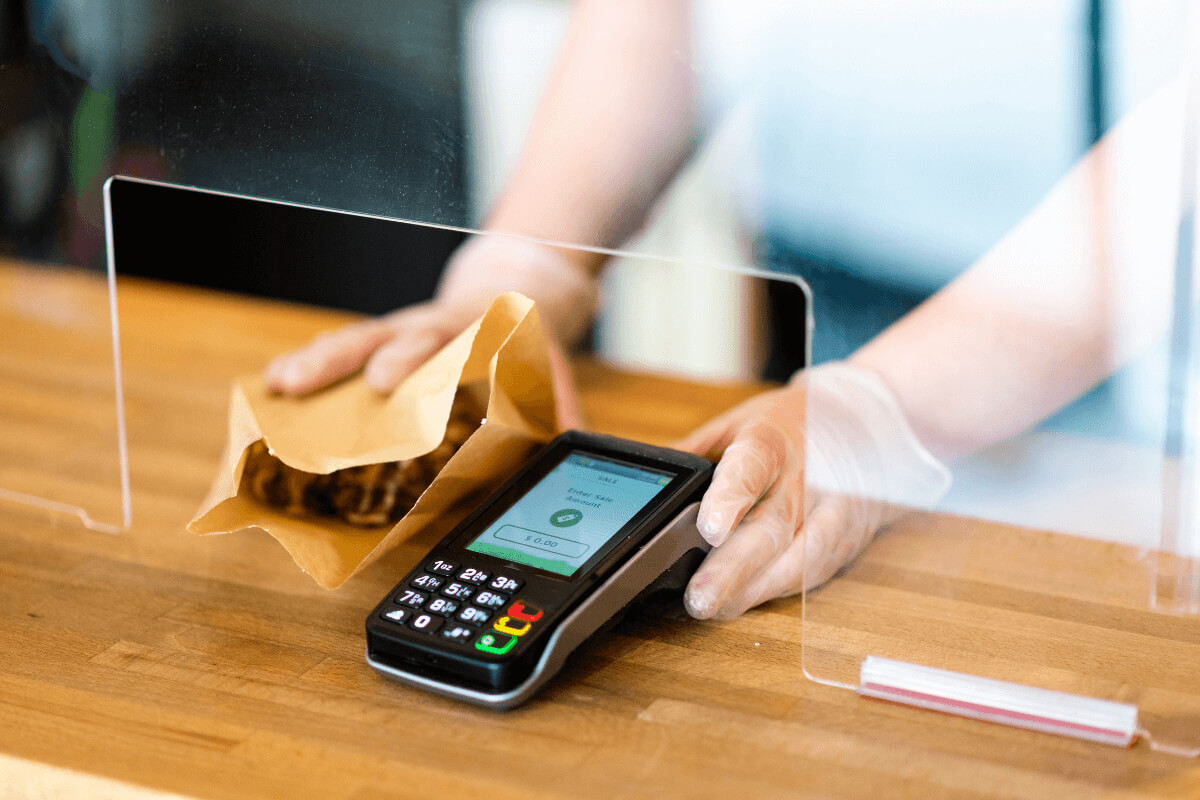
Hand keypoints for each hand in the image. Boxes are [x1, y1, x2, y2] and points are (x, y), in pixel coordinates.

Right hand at [263, 234, 597, 426]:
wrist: (513, 292)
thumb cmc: (520, 341)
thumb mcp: (546, 369)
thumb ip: (558, 410)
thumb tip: (567, 449)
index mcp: (472, 332)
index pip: (442, 344)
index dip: (412, 361)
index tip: (384, 382)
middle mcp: (429, 327)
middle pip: (383, 335)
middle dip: (344, 360)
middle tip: (305, 384)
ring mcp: (399, 330)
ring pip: (353, 338)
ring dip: (313, 362)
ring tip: (275, 385)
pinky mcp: (380, 339)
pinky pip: (342, 348)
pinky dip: (309, 363)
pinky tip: (273, 383)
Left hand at [676, 362, 950, 619]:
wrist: (869, 425)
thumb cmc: (791, 426)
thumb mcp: (741, 421)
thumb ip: (696, 450)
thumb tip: (650, 474)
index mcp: (774, 439)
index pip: (753, 466)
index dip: (732, 497)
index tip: (710, 528)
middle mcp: (806, 477)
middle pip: (772, 526)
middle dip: (734, 567)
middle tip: (699, 596)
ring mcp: (831, 513)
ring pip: (796, 559)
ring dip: (753, 589)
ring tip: (713, 608)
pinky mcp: (844, 541)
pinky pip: (811, 573)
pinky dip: (775, 590)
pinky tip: (741, 604)